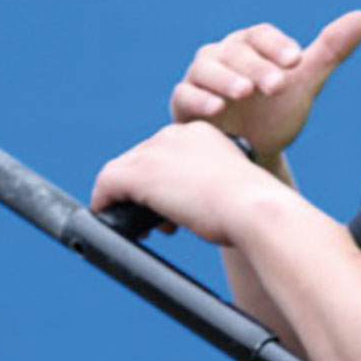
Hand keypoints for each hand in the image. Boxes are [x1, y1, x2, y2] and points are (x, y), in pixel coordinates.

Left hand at [89, 121, 276, 246]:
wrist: (255, 210)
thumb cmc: (254, 208)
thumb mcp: (232, 186)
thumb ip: (211, 184)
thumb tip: (192, 204)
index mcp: (200, 133)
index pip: (166, 152)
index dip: (165, 181)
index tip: (177, 204)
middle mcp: (175, 134)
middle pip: (141, 159)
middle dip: (146, 191)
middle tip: (162, 222)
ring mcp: (155, 152)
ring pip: (122, 171)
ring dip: (127, 198)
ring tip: (146, 227)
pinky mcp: (138, 173)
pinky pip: (106, 184)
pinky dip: (105, 202)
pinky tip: (112, 217)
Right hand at [171, 10, 360, 163]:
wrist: (252, 152)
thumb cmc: (276, 110)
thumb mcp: (305, 82)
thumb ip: (330, 51)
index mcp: (252, 46)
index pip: (261, 35)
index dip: (277, 44)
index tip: (296, 59)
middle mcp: (223, 55)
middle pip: (237, 52)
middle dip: (257, 67)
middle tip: (278, 85)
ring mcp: (201, 78)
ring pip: (207, 68)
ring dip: (226, 78)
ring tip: (244, 92)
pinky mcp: (184, 102)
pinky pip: (185, 95)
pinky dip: (199, 99)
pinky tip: (217, 109)